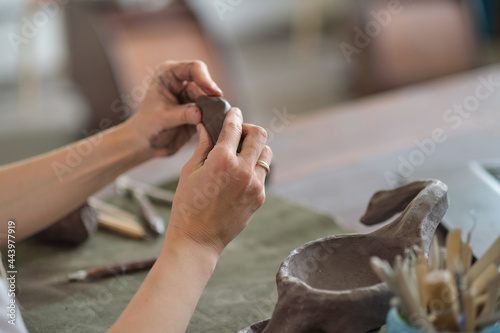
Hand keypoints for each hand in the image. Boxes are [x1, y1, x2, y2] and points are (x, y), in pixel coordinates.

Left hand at [124, 60, 222, 156]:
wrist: (146, 144)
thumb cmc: (147, 126)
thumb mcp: (163, 118)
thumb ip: (183, 114)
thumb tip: (201, 113)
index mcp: (169, 74)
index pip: (193, 68)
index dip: (206, 79)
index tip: (214, 92)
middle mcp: (181, 82)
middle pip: (205, 85)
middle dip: (210, 99)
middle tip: (214, 112)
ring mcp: (190, 97)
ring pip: (209, 100)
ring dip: (211, 110)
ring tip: (210, 121)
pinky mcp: (198, 111)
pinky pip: (211, 112)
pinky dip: (212, 119)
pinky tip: (212, 126)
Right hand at [166, 108, 272, 255]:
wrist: (197, 240)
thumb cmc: (187, 205)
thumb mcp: (190, 171)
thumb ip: (203, 145)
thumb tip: (206, 126)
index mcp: (222, 160)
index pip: (235, 126)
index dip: (234, 115)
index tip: (234, 112)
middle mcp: (243, 170)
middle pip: (260, 135)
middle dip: (249, 129)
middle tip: (238, 134)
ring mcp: (255, 185)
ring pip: (266, 154)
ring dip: (255, 149)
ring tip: (240, 155)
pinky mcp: (260, 198)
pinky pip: (263, 174)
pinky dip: (254, 168)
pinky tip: (239, 175)